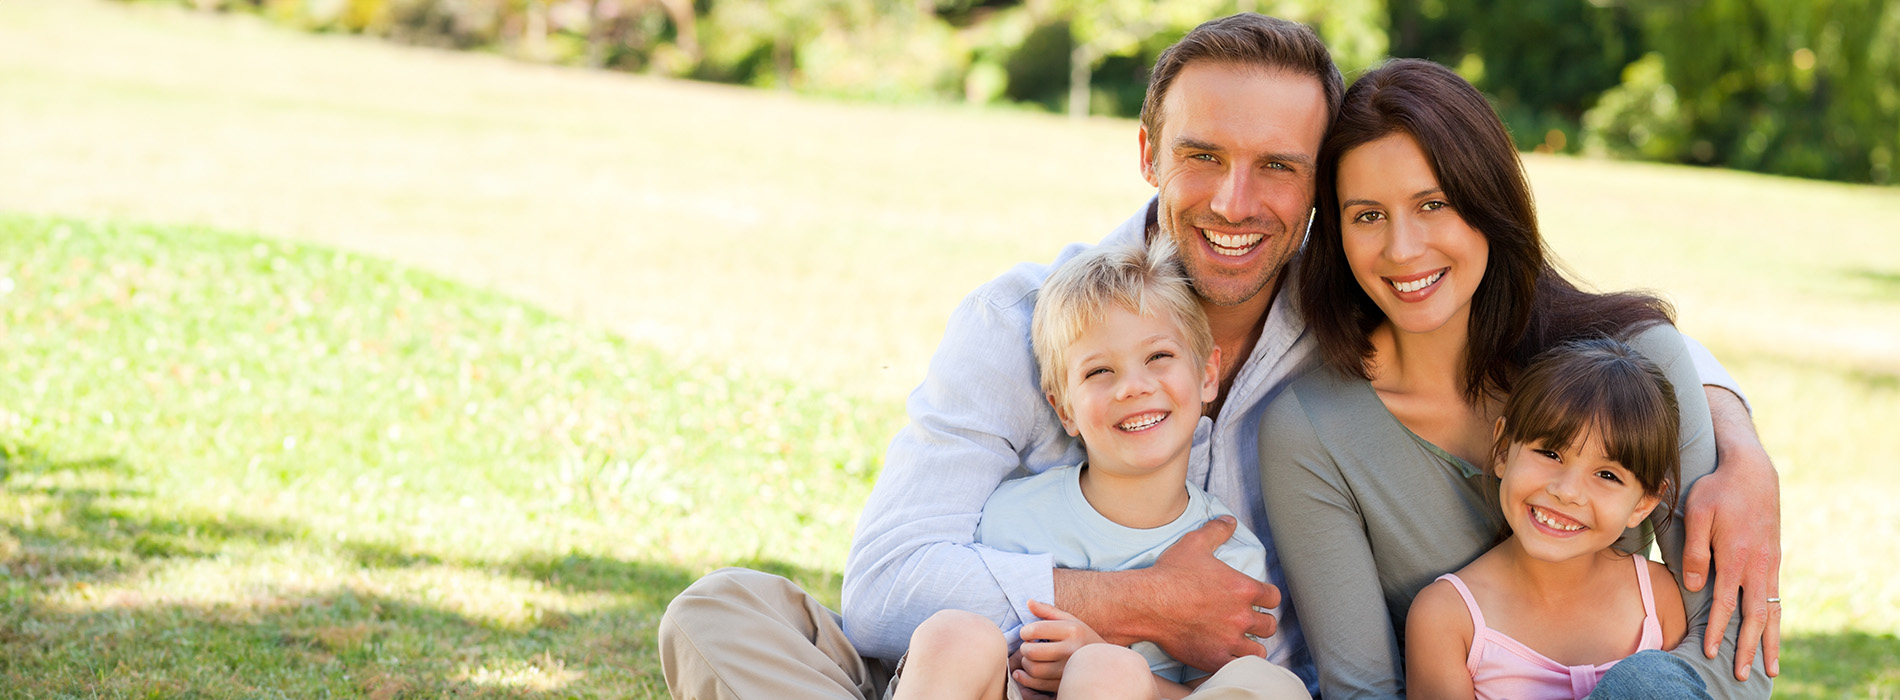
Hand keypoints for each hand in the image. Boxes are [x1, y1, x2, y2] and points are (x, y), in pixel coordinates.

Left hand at [1012, 600, 1108, 695]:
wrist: (1104, 663)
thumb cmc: (1082, 638)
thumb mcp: (1070, 620)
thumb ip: (1048, 611)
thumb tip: (1029, 602)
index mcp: (1072, 631)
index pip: (1036, 630)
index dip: (1025, 631)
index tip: (1027, 633)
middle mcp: (1071, 650)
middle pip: (1032, 651)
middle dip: (1024, 648)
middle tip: (1028, 646)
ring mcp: (1068, 670)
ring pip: (1033, 669)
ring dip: (1025, 663)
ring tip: (1031, 658)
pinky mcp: (1064, 683)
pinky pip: (1037, 684)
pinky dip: (1025, 679)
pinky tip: (1024, 672)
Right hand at [1109, 516, 1278, 671]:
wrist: (1147, 603)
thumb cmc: (1170, 573)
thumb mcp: (1194, 543)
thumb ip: (1217, 531)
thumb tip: (1230, 521)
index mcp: (1243, 588)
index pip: (1273, 597)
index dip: (1267, 598)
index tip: (1259, 600)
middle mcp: (1241, 616)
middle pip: (1269, 625)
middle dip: (1262, 623)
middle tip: (1250, 621)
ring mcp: (1229, 640)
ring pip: (1258, 650)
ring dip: (1252, 646)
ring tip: (1242, 642)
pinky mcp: (1215, 658)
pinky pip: (1237, 666)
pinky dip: (1235, 662)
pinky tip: (1227, 655)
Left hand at [1685, 388, 1782, 679]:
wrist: (1753, 471)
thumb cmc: (1718, 490)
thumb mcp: (1698, 512)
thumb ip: (1695, 550)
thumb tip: (1694, 586)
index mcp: (1736, 558)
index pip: (1725, 604)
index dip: (1718, 630)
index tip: (1711, 651)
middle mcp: (1758, 566)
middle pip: (1754, 617)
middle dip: (1747, 648)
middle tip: (1742, 674)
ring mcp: (1770, 564)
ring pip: (1771, 611)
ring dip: (1769, 641)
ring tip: (1770, 667)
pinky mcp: (1774, 559)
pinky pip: (1776, 598)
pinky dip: (1776, 620)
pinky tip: (1773, 633)